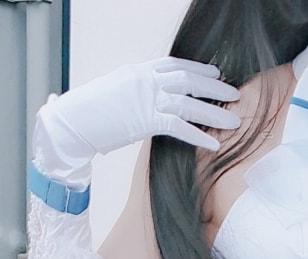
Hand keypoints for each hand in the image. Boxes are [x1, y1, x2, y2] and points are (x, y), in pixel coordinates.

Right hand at [33, 56, 240, 184]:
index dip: (197, 68)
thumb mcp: (114, 92)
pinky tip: (214, 144)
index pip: (175, 65)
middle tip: (235, 94)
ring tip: (234, 121)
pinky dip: (198, 136)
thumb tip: (141, 101)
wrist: (72, 121)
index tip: (215, 72)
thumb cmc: (88, 111)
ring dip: (214, 113)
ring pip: (189, 102)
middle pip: (188, 79)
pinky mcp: (146, 120)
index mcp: (138, 70)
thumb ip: (133, 92)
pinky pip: (179, 127)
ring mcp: (146, 98)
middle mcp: (145, 80)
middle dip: (214, 87)